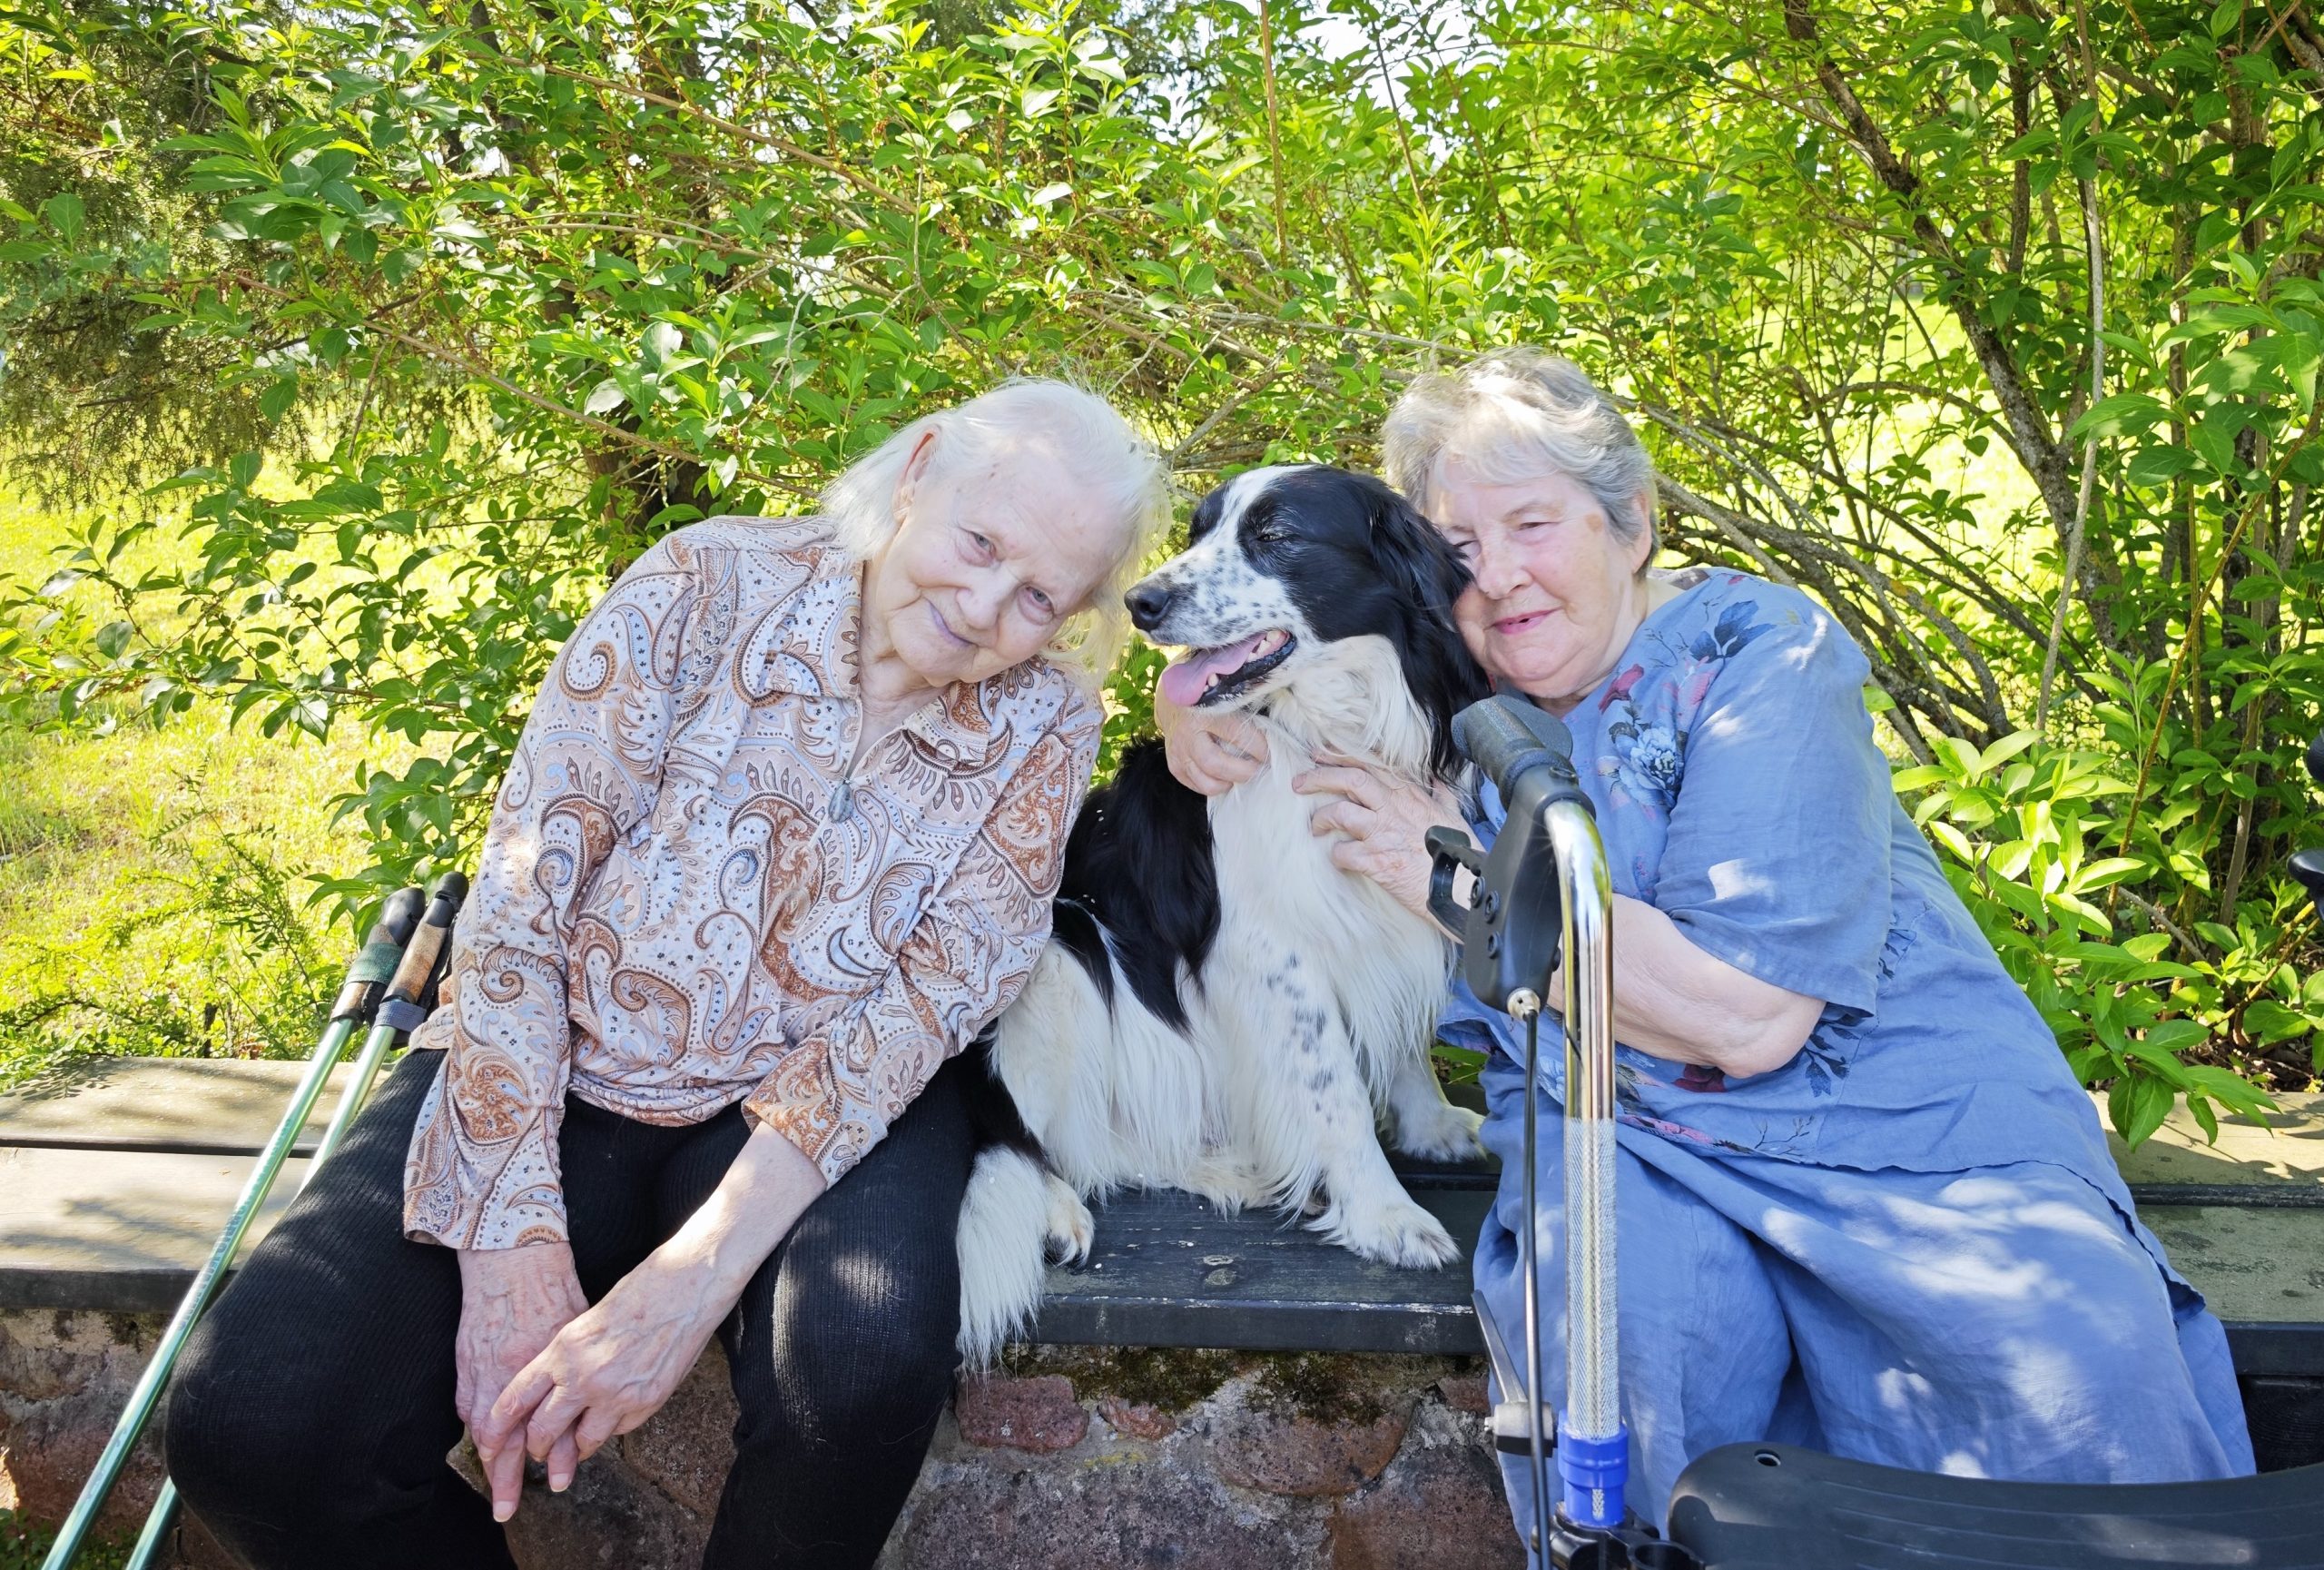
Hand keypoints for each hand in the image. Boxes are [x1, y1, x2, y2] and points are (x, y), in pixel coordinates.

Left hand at [478, 1249, 732, 1517]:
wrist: (685, 1288)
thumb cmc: (638, 1294)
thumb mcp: (585, 1322)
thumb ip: (565, 1358)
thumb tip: (553, 1388)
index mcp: (562, 1350)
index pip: (516, 1398)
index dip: (498, 1426)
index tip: (490, 1441)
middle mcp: (584, 1376)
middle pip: (542, 1431)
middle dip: (536, 1448)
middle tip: (537, 1452)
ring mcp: (616, 1394)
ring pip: (581, 1442)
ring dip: (575, 1447)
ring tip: (575, 1446)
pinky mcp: (645, 1403)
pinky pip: (617, 1431)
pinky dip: (612, 1427)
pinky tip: (615, 1413)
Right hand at [1155, 688, 1268, 795]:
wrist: (1173, 702)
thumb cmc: (1208, 700)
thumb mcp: (1226, 699)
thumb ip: (1245, 714)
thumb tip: (1273, 735)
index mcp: (1205, 712)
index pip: (1236, 735)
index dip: (1259, 748)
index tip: (1271, 753)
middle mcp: (1188, 734)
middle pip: (1216, 764)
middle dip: (1243, 771)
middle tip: (1259, 770)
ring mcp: (1178, 752)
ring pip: (1205, 781)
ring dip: (1229, 783)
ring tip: (1241, 776)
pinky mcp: (1174, 765)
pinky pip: (1196, 786)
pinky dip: (1214, 786)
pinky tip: (1225, 778)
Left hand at [1295, 755, 1467, 925]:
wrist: (1462, 884)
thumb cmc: (1459, 852)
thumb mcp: (1453, 815)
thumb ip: (1440, 795)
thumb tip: (1435, 780)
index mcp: (1409, 794)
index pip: (1369, 764)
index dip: (1340, 757)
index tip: (1319, 755)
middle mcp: (1393, 808)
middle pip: (1350, 779)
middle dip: (1319, 777)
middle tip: (1298, 784)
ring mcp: (1383, 833)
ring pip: (1340, 812)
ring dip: (1321, 818)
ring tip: (1316, 827)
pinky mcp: (1377, 861)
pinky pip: (1343, 853)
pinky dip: (1335, 855)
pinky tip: (1338, 859)